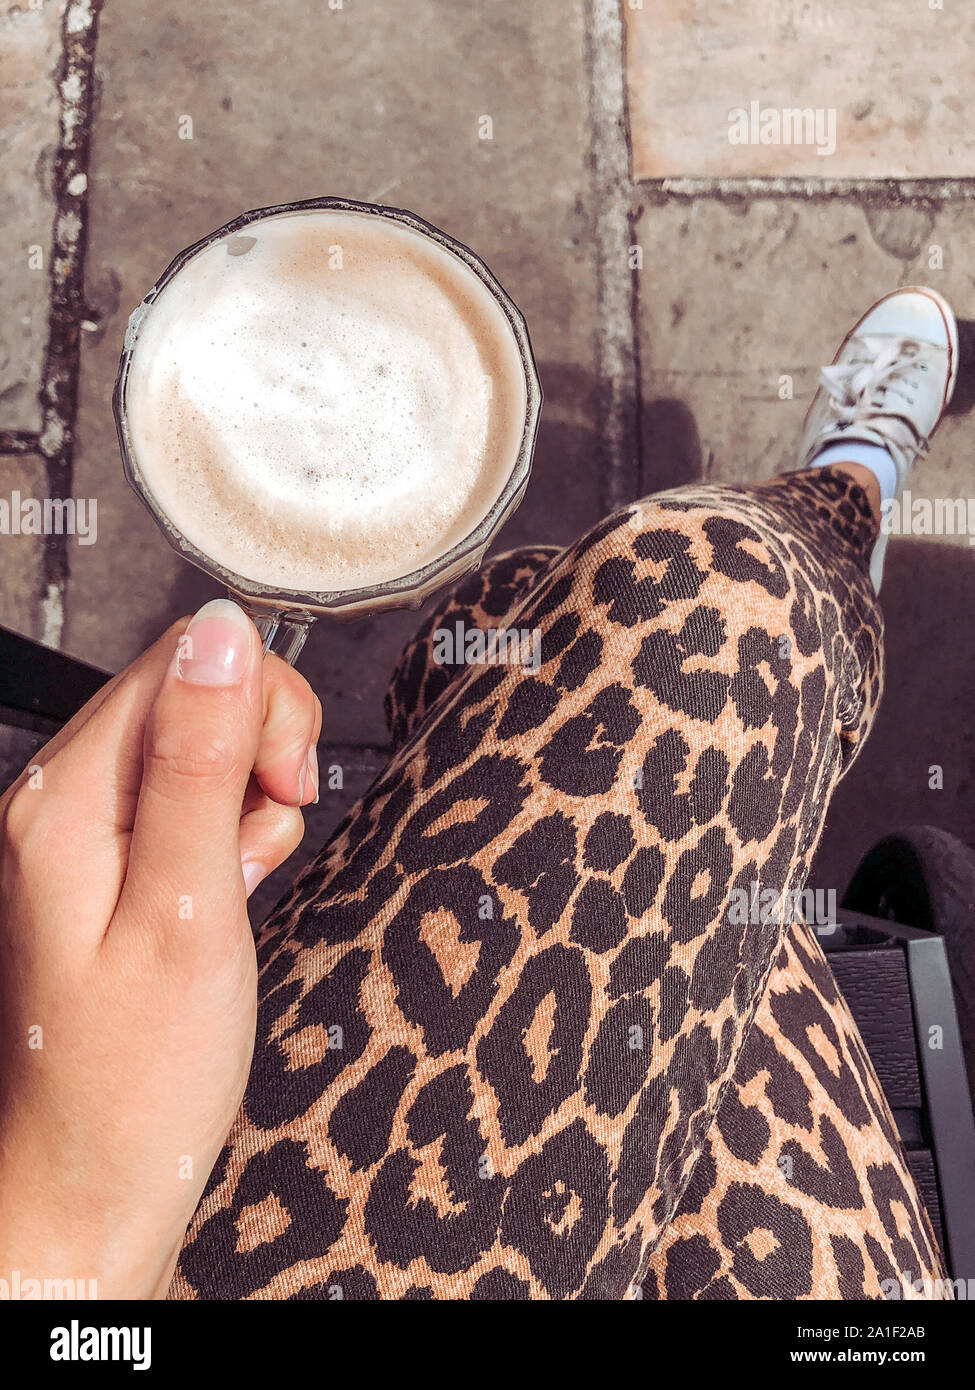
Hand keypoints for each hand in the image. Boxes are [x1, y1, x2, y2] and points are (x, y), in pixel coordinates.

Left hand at [0, 599, 321, 1297]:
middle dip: (259, 755)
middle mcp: (63, 800)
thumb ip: (204, 761)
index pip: (181, 660)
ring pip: (206, 751)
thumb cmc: (137, 1073)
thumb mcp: (189, 907)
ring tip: (238, 885)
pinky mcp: (116, 864)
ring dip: (251, 806)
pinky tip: (227, 897)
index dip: (257, 708)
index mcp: (66, 796)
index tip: (282, 785)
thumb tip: (222, 635)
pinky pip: (196, 807)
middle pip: (193, 695)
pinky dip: (235, 842)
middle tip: (263, 839)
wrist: (99, 1176)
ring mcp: (87, 833)